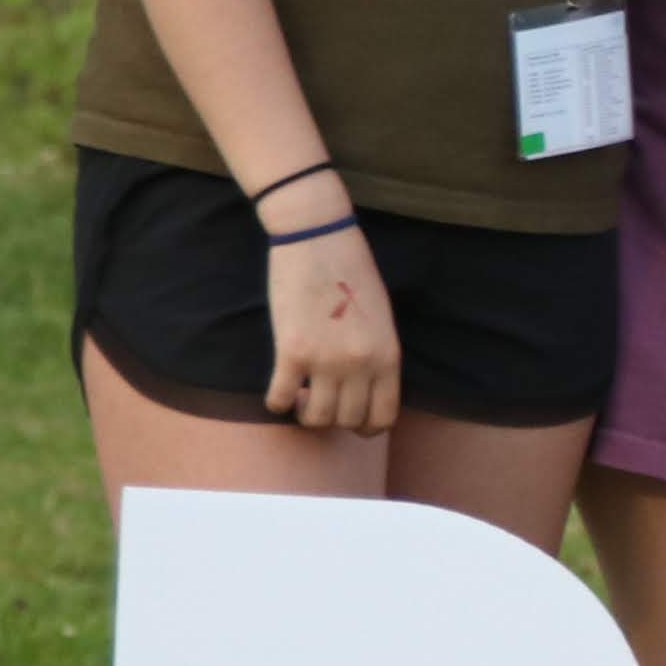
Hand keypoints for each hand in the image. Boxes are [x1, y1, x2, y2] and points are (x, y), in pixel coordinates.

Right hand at [260, 177, 401, 432]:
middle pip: (347, 420)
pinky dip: (277, 403)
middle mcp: (361, 364)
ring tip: (301, 398)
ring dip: (305, 414)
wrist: (318, 238)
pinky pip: (280, 398)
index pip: (383, 416)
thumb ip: (377, 355)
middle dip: (335, 420)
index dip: (367, 427)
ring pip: (315, 418)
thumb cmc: (352, 271)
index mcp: (388, 355)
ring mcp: (326, 360)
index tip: (352, 421)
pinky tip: (279, 392)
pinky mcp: (292, 351)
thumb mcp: (382, 317)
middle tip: (322, 404)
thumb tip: (365, 389)